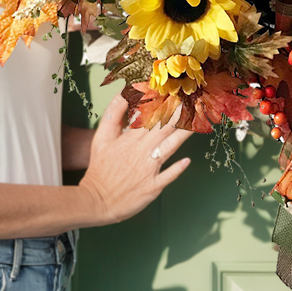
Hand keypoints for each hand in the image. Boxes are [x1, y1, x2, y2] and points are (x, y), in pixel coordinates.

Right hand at [78, 94, 192, 225]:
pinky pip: (167, 176)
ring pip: (169, 148)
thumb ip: (113, 114)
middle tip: (191, 100)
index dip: (162, 102)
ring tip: (195, 122)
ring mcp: (148, 170)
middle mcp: (141, 152)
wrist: (96, 200)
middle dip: (178, 113)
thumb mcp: (101, 138)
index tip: (173, 90)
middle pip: (163, 128)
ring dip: (183, 134)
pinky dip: (177, 168)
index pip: (150, 115)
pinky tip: (187, 160)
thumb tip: (124, 93)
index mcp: (129, 139)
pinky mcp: (152, 187)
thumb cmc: (99, 168)